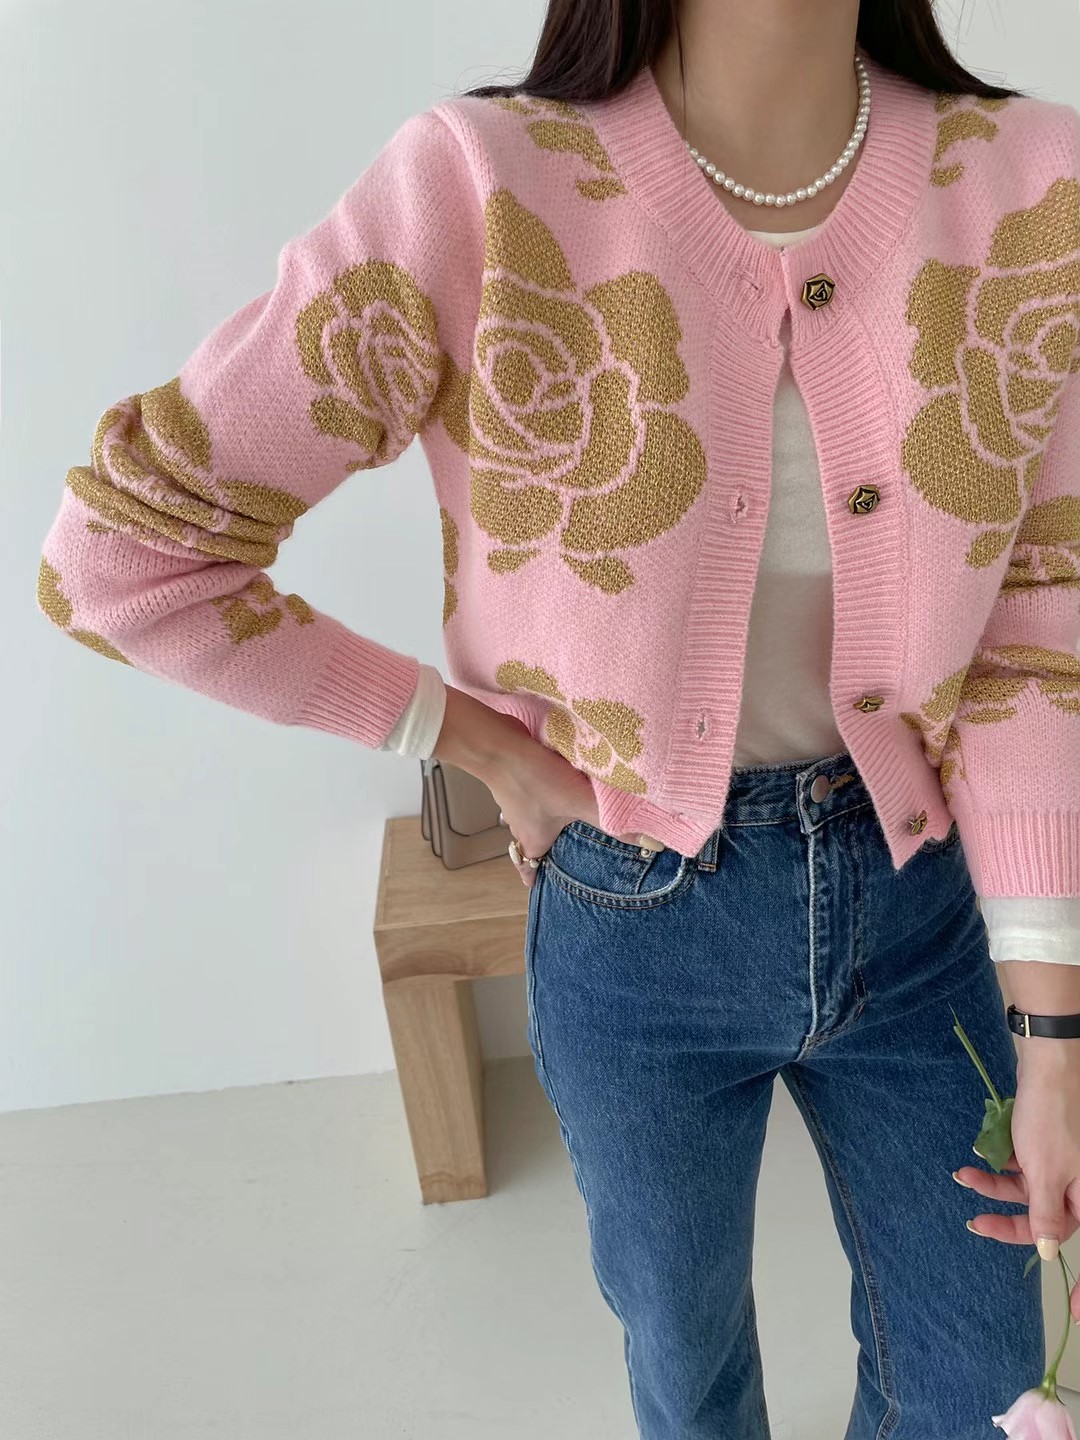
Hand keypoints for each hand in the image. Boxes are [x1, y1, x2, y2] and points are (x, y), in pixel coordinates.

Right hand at [484, 734, 600, 888]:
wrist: (498, 744)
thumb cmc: (535, 781)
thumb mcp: (579, 803)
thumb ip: (614, 822)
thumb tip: (655, 844)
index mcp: (533, 839)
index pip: (529, 868)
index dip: (534, 877)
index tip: (539, 886)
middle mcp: (519, 823)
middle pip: (531, 842)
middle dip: (547, 848)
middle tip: (564, 850)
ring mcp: (514, 799)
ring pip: (530, 816)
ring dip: (545, 817)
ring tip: (567, 814)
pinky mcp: (514, 776)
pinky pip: (530, 791)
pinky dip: (542, 790)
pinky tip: (560, 778)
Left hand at [955, 1045, 1079, 1319]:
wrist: (1049, 1065)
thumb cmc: (1053, 1119)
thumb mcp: (1047, 1172)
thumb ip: (1046, 1214)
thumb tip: (1046, 1252)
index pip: (1074, 1243)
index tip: (1076, 1313)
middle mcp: (1078, 1183)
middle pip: (1045, 1216)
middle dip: (1008, 1217)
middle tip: (973, 1220)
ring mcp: (1064, 1163)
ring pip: (1029, 1189)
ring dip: (995, 1185)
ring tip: (964, 1173)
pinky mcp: (1048, 1143)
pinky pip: (1025, 1167)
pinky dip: (1004, 1164)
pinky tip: (984, 1152)